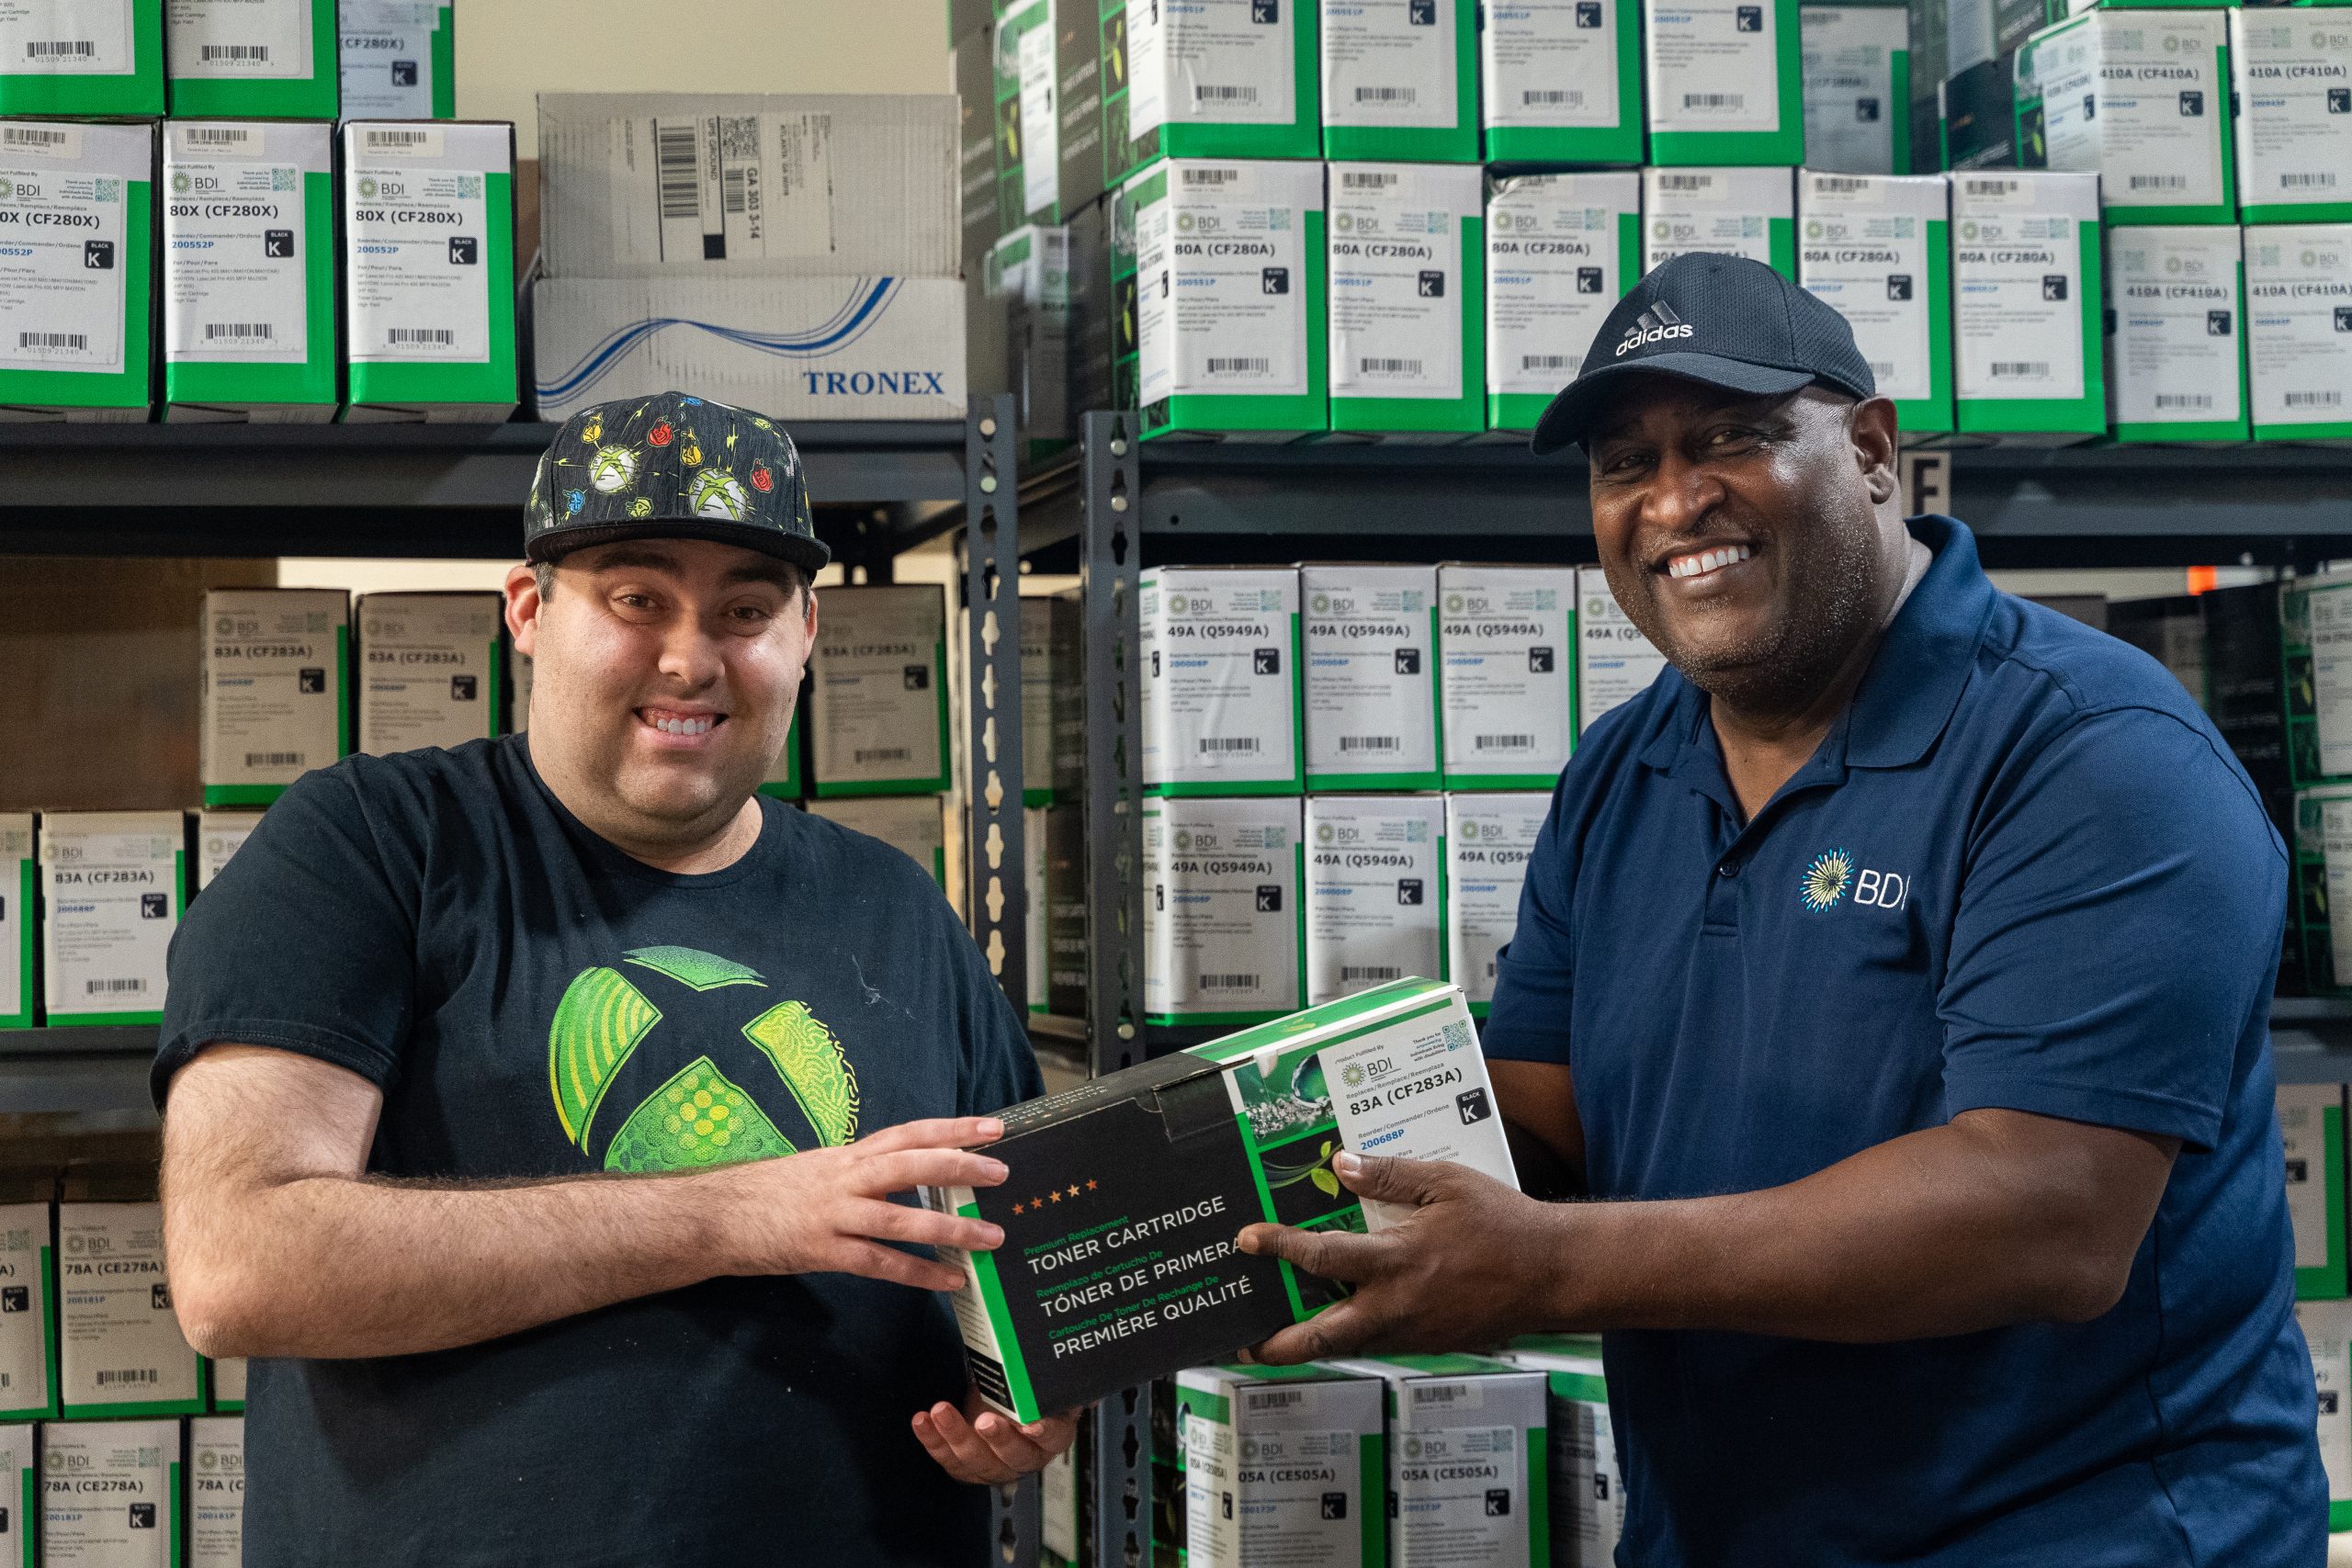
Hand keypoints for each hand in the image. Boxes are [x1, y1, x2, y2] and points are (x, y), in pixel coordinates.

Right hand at [705, 1116, 1010, 1290]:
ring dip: (951, 1227)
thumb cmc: (766, 1193)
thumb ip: (858, 1172)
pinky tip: (948, 1281)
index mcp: (847, 1156)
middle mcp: (845, 1178)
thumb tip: (905, 1174)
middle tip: (1001, 1173)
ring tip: (990, 1237)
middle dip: (960, 1167)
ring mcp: (834, 1214)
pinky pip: (879, 1263)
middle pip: (912, 1164)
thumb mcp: (816, 1169)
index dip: (952, 1129)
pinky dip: (918, 1273)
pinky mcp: (822, 1251)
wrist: (711, 1215)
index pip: (909, 1133)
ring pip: (902, 1217)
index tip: (992, 1128)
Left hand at [913, 1392, 1079, 1483]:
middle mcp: (1024, 1457)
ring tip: (939, 1411)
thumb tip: (1089, 1378)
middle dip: (998, 1439)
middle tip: (985, 1421)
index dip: (1043, 1432)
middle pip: (1013, 1456)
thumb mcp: (1048, 1384)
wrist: (1005, 1407)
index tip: (1032, 1423)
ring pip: (975, 1461)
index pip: (1052, 1438)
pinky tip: (921, 1421)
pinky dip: (931, 1440)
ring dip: (955, 1436)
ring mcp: (992, 1467)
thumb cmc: (1029, 1395)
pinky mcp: (964, 1468)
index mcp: (1051, 1436)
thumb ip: (1067, 1379)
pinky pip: (947, 1459)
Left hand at [1235, 1150, 1569, 1363]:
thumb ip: (1387, 1176)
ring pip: (1347, 1345)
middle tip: (1241, 1343)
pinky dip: (1349, 1334)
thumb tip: (1340, 1164)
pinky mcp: (1428, 1342)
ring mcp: (1412, 1331)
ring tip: (1275, 1336)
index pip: (1322, 1256)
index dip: (1279, 1247)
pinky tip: (1338, 1318)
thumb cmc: (1503, 1223)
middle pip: (1321, 1336)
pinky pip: (1378, 1340)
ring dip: (1309, 1342)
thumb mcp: (1444, 1182)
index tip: (1248, 1240)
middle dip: (1276, 1344)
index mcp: (1397, 1260)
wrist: (1553, 1273)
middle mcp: (1397, 1305)